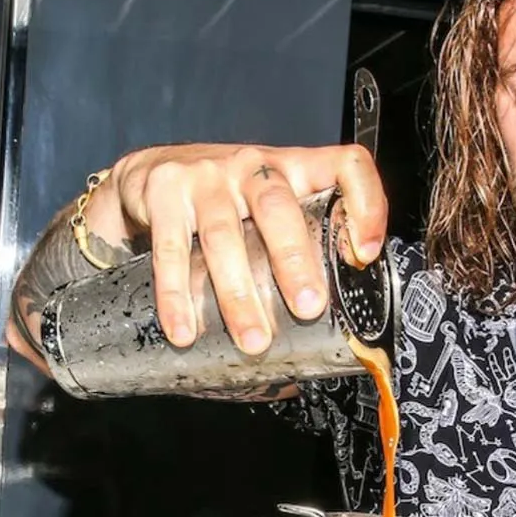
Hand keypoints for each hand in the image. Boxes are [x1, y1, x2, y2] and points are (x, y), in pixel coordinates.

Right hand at [98, 143, 386, 353]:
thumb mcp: (265, 213)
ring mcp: (206, 175)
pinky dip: (176, 295)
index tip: (364, 256)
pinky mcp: (163, 190)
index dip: (366, 204)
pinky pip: (171, 249)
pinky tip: (184, 329)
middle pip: (279, 207)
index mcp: (293, 168)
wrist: (149, 172)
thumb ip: (292, 256)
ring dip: (238, 294)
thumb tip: (312, 351)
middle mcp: (253, 166)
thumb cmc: (222, 202)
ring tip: (253, 341)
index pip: (345, 165)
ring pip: (223, 234)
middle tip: (309, 309)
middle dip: (295, 261)